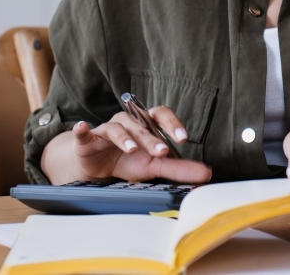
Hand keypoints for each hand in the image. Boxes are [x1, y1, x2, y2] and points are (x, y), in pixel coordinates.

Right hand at [42, 107, 211, 184]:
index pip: (160, 114)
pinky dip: (82, 130)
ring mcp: (106, 129)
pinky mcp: (87, 140)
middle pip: (140, 124)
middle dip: (150, 138)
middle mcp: (127, 122)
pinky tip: (82, 128)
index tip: (183, 137)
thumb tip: (207, 174)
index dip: (171, 123)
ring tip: (131, 149)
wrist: (98, 167)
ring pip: (116, 128)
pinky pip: (83, 132)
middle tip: (162, 152)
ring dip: (124, 137)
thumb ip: (179, 168)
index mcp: (145, 123)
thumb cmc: (129, 161)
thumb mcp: (154, 165)